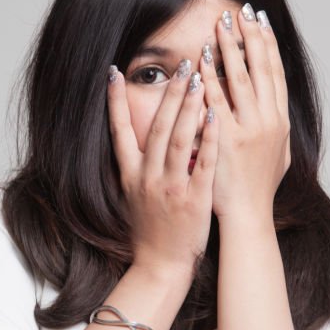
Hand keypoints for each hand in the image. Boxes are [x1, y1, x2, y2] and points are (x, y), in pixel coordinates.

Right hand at [106, 61, 218, 278]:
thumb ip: (136, 165)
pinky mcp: (193, 200)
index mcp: (130, 175)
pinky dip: (207, 139)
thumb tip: (137, 135)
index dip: (114, 101)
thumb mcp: (133, 195)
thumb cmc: (151, 230)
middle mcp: (147, 178)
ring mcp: (170, 188)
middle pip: (156, 128)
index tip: (114, 72)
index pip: (118, 131)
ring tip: (199, 79)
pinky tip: (215, 116)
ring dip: (188, 107)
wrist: (161, 266)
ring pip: (177, 140)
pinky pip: (202, 164)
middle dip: (169, 94)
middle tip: (182, 64)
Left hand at [200, 4, 290, 221]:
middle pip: (261, 70)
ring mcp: (247, 131)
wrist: (248, 218)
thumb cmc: (258, 191)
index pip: (276, 75)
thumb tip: (275, 107)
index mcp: (280, 123)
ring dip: (231, 50)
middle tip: (241, 11)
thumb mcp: (277, 156)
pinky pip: (217, 102)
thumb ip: (274, 129)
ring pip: (240, 80)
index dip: (269, 46)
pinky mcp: (226, 140)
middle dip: (251, 38)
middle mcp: (268, 123)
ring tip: (222, 25)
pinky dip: (212, 78)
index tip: (262, 21)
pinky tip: (204, 59)